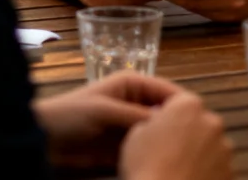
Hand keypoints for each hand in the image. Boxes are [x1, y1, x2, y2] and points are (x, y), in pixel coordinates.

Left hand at [34, 71, 183, 171]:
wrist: (44, 140)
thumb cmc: (70, 115)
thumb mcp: (105, 111)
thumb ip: (138, 115)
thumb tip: (171, 122)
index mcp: (133, 83)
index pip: (169, 92)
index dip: (186, 107)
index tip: (203, 124)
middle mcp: (137, 102)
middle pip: (169, 114)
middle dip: (181, 127)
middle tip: (198, 145)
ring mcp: (133, 126)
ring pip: (162, 135)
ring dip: (171, 144)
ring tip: (186, 157)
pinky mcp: (128, 147)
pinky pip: (149, 150)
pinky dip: (158, 156)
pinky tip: (169, 164)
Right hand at [119, 91, 232, 179]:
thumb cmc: (148, 167)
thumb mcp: (136, 133)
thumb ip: (152, 120)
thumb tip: (158, 123)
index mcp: (188, 105)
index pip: (179, 100)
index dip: (167, 113)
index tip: (158, 124)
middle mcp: (212, 122)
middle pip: (198, 121)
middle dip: (185, 132)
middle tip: (165, 148)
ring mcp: (224, 149)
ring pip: (209, 145)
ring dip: (197, 152)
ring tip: (176, 167)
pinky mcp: (230, 172)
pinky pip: (216, 166)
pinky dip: (205, 170)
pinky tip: (187, 178)